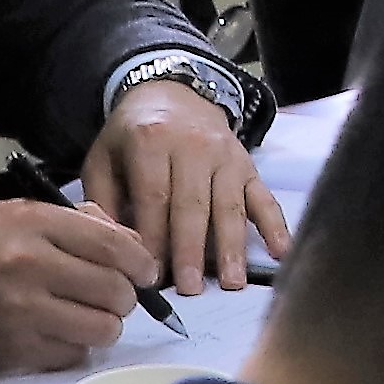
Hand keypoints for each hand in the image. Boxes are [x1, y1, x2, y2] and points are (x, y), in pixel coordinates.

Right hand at [0, 196, 158, 374]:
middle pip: (116, 290)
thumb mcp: (6, 215)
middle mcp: (31, 265)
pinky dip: (74, 347)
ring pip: (103, 328)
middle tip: (113, 297)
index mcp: (31, 224)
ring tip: (86, 317)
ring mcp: (23, 312)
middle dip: (124, 296)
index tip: (146, 271)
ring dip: (104, 325)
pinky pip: (72, 354)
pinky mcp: (13, 352)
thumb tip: (125, 241)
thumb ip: (68, 222)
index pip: (115, 245)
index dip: (142, 262)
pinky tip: (57, 334)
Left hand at [84, 79, 285, 290]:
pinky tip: (280, 252)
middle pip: (193, 204)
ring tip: (232, 283)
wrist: (174, 94)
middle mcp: (193, 146)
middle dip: (191, 250)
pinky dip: (275, 225)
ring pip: (229, 205)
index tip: (148, 274)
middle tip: (190, 289)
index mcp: (151, 141)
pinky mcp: (248, 165)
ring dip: (231, 247)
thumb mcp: (103, 158)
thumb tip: (113, 246)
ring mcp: (226, 156)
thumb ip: (102, 201)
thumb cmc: (132, 137)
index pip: (154, 196)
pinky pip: (263, 197)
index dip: (152, 237)